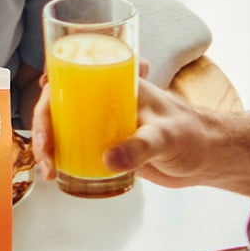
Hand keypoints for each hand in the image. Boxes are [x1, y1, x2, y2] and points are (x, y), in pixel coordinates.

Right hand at [35, 75, 217, 189]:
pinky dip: (60, 157)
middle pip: (60, 104)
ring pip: (63, 126)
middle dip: (43, 127)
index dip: (50, 92)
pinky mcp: (107, 145)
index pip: (73, 77)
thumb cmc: (192, 135)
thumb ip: (140, 148)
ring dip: (48, 145)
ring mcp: (105, 123)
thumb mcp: (166, 137)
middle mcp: (106, 100)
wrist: (206, 158)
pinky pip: (75, 146)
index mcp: (117, 84)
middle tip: (46, 154)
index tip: (45, 118)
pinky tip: (54, 173)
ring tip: (49, 171)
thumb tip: (107, 160)